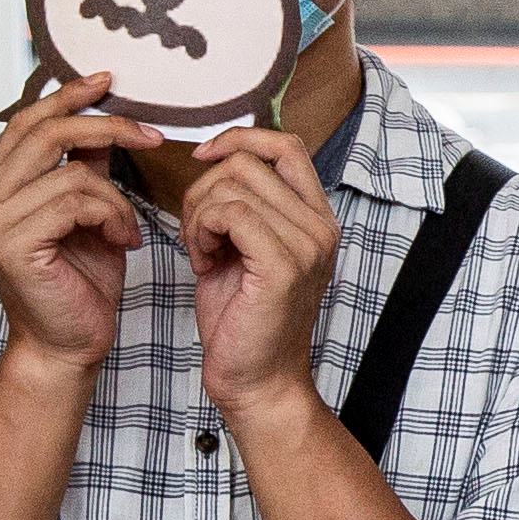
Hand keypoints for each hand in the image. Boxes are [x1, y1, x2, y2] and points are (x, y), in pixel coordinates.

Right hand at [0, 73, 142, 373]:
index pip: (28, 120)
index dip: (68, 95)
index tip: (109, 80)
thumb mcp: (88, 212)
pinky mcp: (11, 240)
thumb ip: (85, 166)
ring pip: (72, 171)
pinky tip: (121, 243)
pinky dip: (112, 217)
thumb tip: (103, 118)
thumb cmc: (80, 283)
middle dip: (108, 127)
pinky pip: (77, 200)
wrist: (69, 346)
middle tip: (153, 136)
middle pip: (46, 131)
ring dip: (116, 199)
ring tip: (125, 230)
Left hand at [185, 125, 344, 431]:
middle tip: (198, 235)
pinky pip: (230, 214)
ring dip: (199, 215)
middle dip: (203, 190)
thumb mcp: (245, 249)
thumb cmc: (243, 320)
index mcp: (316, 218)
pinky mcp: (284, 266)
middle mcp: (321, 226)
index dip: (239, 138)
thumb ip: (245, 205)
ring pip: (232, 186)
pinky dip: (201, 232)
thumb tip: (218, 159)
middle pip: (247, 163)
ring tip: (202, 251)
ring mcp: (307, 245)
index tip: (203, 158)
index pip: (285, 145)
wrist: (255, 381)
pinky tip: (202, 262)